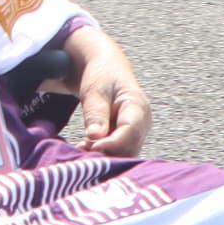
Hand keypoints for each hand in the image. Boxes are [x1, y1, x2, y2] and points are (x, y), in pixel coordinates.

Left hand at [47, 23, 151, 156]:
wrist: (105, 68)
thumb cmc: (101, 75)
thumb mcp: (95, 90)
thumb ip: (95, 113)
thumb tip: (95, 136)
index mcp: (138, 107)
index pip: (130, 132)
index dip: (111, 143)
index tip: (91, 146)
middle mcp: (142, 124)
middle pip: (129, 148)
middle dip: (106, 153)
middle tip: (82, 149)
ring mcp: (136, 133)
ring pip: (124, 155)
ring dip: (103, 156)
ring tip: (81, 148)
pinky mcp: (126, 139)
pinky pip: (118, 153)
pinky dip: (102, 154)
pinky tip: (85, 149)